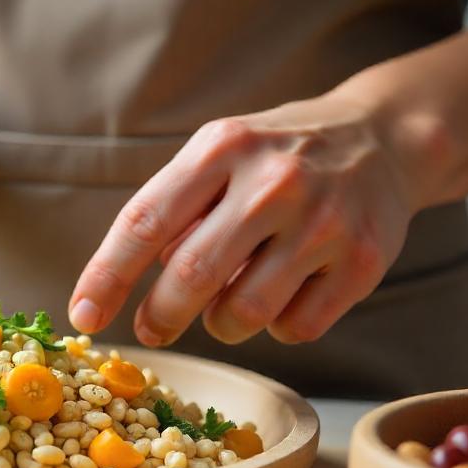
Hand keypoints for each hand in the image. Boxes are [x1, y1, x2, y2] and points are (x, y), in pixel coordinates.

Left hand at [69, 92, 422, 345]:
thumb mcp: (219, 156)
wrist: (383, 139)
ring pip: (243, 313)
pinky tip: (285, 294)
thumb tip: (126, 283)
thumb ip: (173, 210)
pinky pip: (296, 328)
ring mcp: (323, 222)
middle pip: (190, 276)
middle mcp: (273, 182)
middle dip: (161, 316)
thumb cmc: (276, 157)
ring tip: (228, 303)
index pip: (145, 221)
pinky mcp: (363, 262)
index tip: (83, 315)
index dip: (107, 276)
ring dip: (221, 324)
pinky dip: (278, 326)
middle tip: (153, 328)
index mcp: (222, 148)